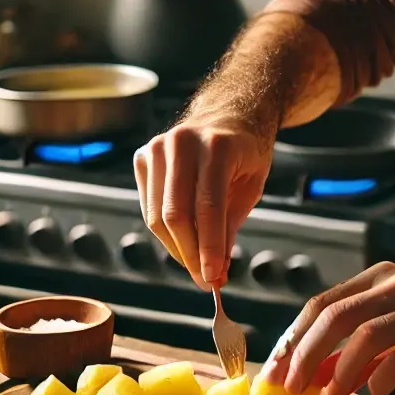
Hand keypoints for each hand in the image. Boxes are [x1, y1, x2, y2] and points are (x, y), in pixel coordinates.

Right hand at [134, 112, 271, 287]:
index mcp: (217, 146)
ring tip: (197, 265)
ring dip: (177, 249)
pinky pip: (149, 208)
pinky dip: (165, 233)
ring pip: (157, 216)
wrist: (228, 114)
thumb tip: (215, 271)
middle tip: (206, 280)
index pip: (208, 208)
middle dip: (190, 254)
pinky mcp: (143, 156)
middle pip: (175, 214)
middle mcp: (182, 143)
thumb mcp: (251, 186)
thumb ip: (230, 226)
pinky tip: (184, 241)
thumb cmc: (244, 152)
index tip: (214, 278)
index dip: (209, 248)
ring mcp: (157, 147)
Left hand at [260, 262, 394, 394]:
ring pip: (365, 332)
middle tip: (289, 386)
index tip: (275, 370)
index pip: (322, 303)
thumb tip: (314, 374)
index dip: (294, 338)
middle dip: (304, 353)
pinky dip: (383, 376)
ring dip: (339, 368)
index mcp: (381, 279)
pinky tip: (376, 391)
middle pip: (335, 315)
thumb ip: (359, 346)